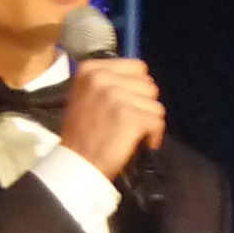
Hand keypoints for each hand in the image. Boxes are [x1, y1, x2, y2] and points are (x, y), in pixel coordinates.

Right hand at [58, 55, 164, 182]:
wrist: (76, 165)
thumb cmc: (81, 134)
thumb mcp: (84, 96)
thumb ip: (109, 82)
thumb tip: (139, 80)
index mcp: (90, 70)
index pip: (137, 67)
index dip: (138, 88)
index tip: (129, 104)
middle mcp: (101, 78)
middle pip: (149, 85)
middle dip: (144, 104)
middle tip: (130, 121)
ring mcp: (115, 96)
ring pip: (155, 104)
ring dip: (148, 121)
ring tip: (132, 133)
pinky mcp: (129, 117)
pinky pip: (157, 121)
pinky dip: (154, 135)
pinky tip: (142, 142)